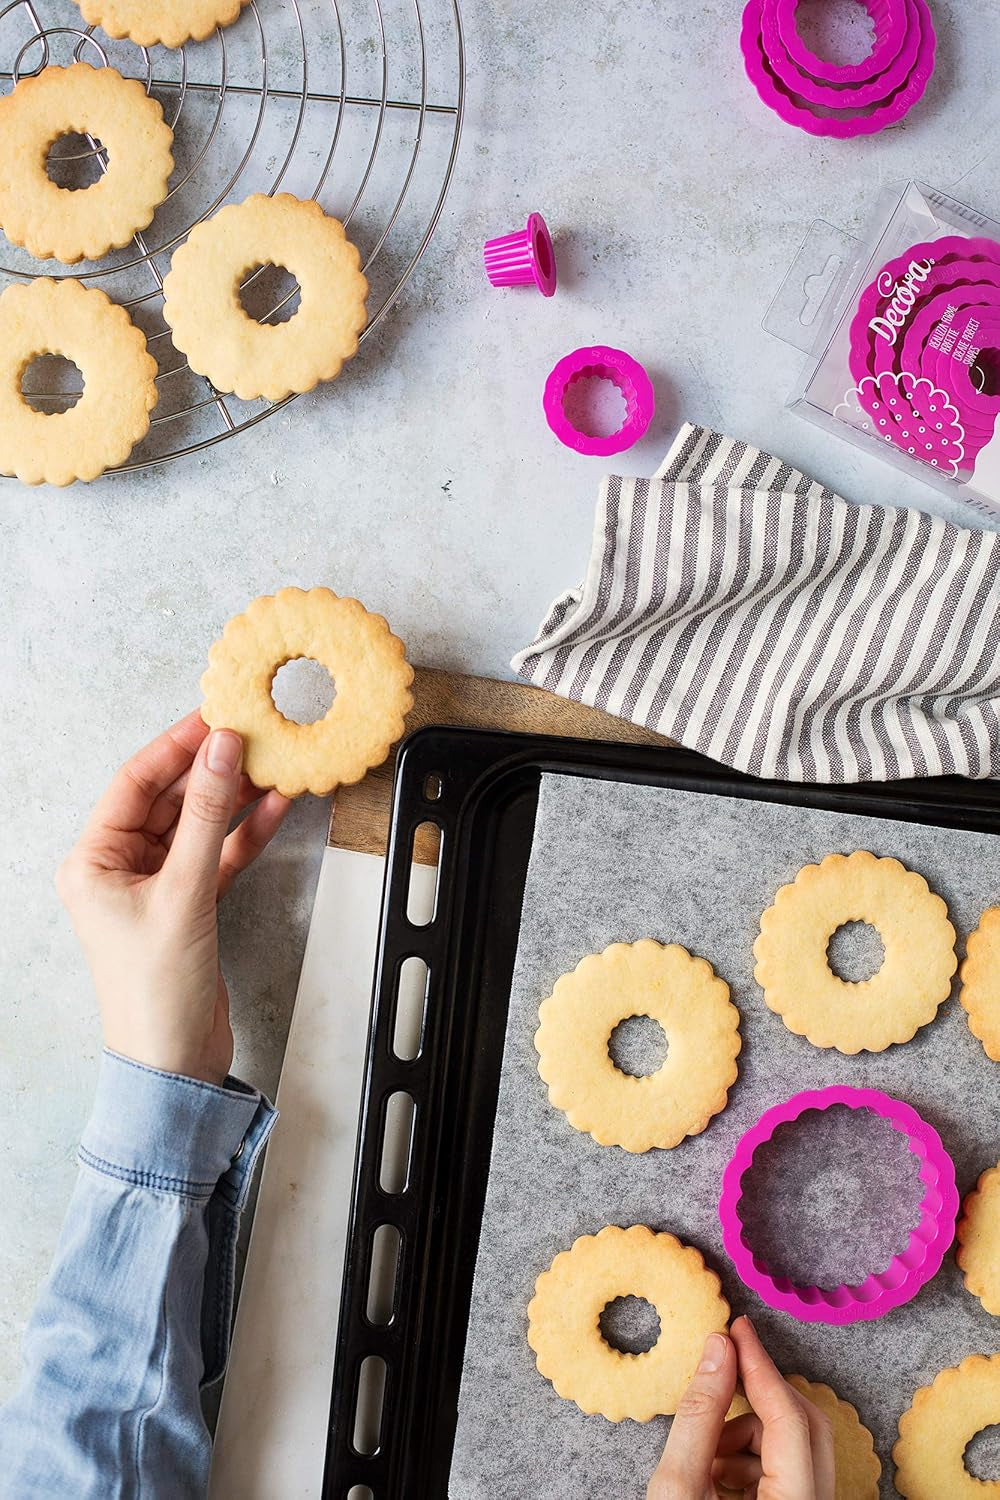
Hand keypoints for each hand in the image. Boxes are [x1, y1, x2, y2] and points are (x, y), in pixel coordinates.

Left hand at [56, 711, 290, 1085]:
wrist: (175, 1062)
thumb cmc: (155, 992)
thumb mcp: (184, 894)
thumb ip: (208, 818)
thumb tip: (221, 751)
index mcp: (94, 861)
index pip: (135, 783)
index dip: (177, 746)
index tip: (215, 716)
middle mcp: (120, 869)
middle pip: (169, 799)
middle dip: (212, 769)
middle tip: (252, 734)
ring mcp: (157, 886)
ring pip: (200, 825)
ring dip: (235, 798)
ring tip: (273, 763)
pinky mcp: (191, 905)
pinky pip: (220, 855)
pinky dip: (247, 833)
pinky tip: (277, 807)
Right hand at [647, 1315, 833, 1499]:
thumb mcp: (679, 1485)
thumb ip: (700, 1416)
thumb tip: (719, 1350)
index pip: (791, 1418)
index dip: (760, 1366)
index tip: (738, 1329)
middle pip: (805, 1427)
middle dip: (757, 1398)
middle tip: (724, 1365)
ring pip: (792, 1448)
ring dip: (746, 1435)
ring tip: (706, 1456)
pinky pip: (784, 1471)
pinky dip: (748, 1460)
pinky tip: (715, 1473)